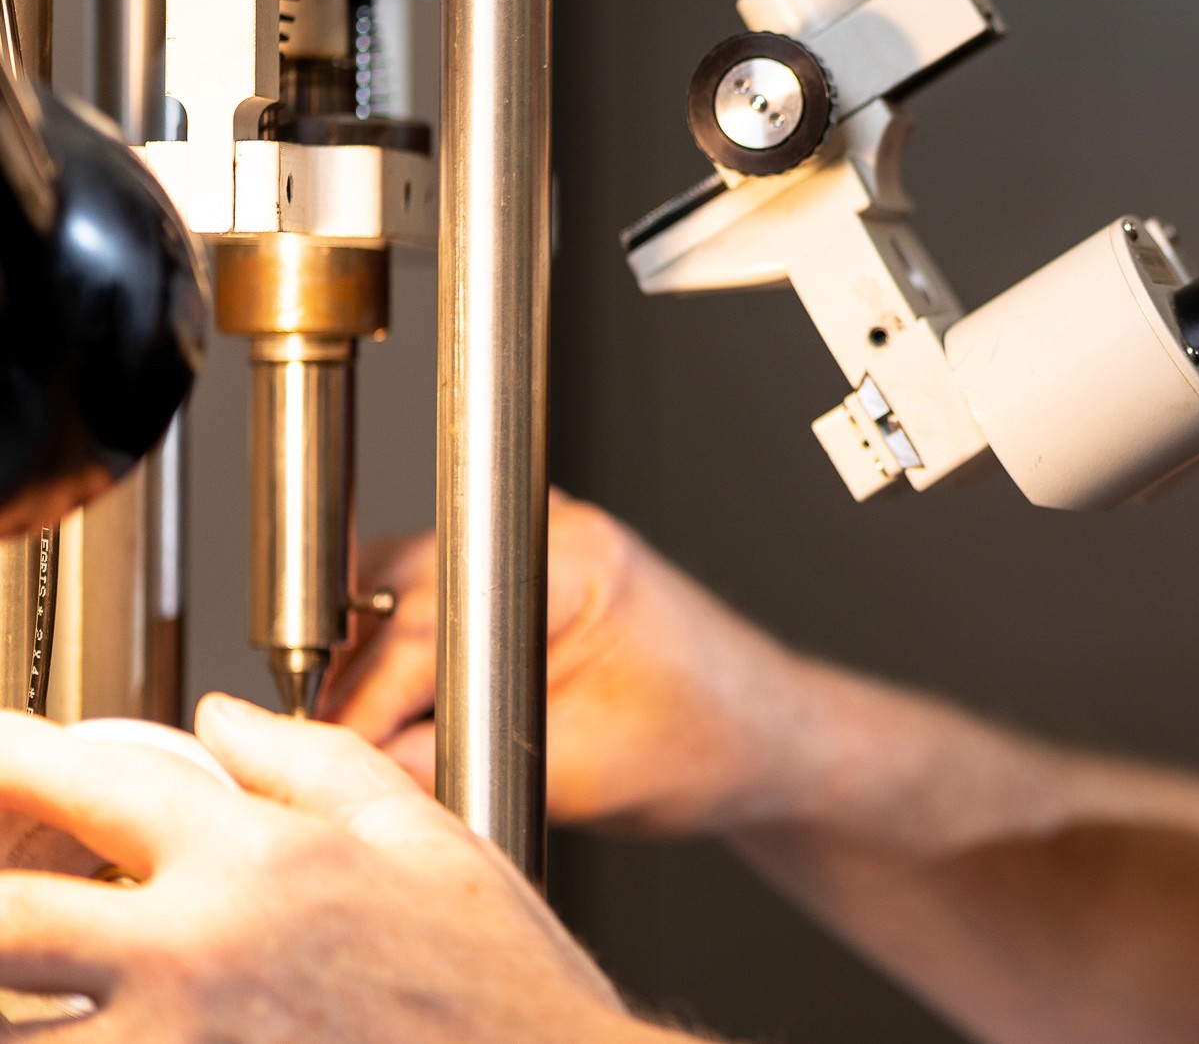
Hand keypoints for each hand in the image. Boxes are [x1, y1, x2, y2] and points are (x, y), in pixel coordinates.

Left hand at [0, 697, 657, 1042]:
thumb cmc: (496, 986)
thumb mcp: (423, 837)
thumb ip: (309, 761)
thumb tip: (221, 716)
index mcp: (257, 862)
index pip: (87, 782)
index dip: (4, 757)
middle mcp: (197, 956)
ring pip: (13, 1029)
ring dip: (12, 1001)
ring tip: (33, 978)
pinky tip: (85, 1028)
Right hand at [326, 492, 812, 835]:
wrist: (760, 738)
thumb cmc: (705, 742)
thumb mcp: (577, 773)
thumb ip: (456, 765)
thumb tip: (355, 769)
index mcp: (571, 556)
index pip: (424, 621)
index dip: (366, 697)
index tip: (332, 753)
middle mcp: (547, 530)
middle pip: (393, 595)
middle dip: (359, 680)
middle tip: (349, 759)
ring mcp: (531, 546)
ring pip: (395, 602)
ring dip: (376, 672)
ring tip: (394, 744)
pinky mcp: (520, 577)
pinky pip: (424, 612)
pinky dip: (406, 668)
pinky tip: (424, 722)